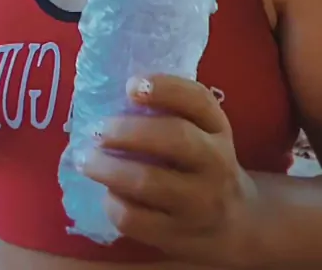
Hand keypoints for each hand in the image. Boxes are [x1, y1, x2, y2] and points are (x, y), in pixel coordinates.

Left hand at [80, 75, 258, 267]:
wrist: (234, 222)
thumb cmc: (203, 162)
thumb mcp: (203, 131)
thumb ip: (173, 110)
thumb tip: (118, 93)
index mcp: (216, 128)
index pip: (197, 100)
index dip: (164, 88)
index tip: (130, 86)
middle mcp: (215, 162)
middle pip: (174, 138)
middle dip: (128, 131)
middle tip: (97, 130)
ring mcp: (198, 202)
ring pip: (148, 181)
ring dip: (109, 168)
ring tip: (87, 160)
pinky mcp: (177, 235)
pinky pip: (135, 219)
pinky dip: (113, 203)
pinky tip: (107, 194)